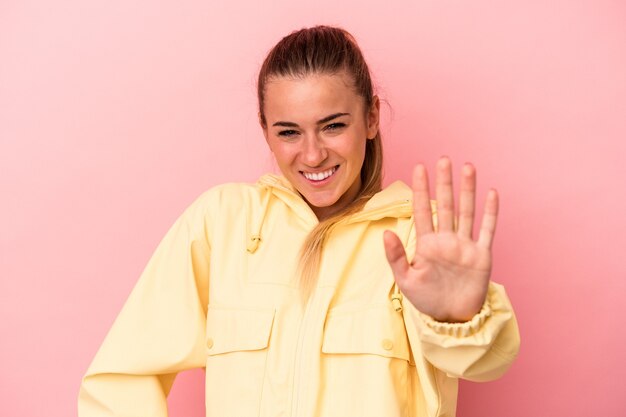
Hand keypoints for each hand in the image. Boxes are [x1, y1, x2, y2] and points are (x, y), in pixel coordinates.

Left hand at [383, 156, 497, 322]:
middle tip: (443, 160)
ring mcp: (465, 246)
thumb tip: (385, 233)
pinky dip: (490, 213)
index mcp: (427, 244)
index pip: (422, 210)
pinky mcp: (481, 256)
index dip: (420, 189)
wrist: (450, 319)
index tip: (418, 168)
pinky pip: (487, 230)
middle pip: (445, 205)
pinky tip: (491, 193)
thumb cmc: (426, 299)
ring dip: (467, 190)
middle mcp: (446, 240)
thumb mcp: (405, 280)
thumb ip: (396, 256)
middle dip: (444, 183)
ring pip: (466, 212)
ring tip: (467, 167)